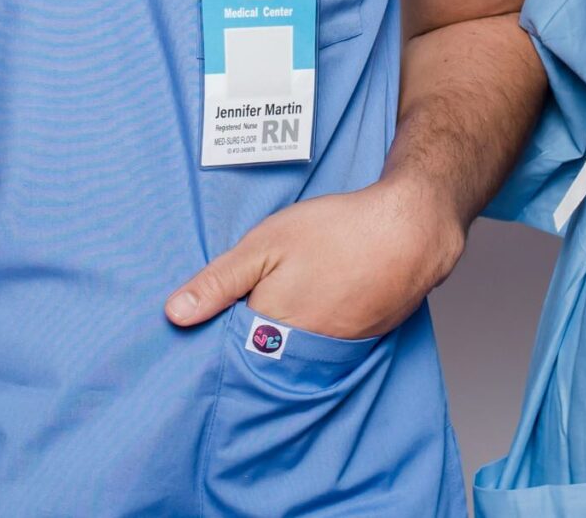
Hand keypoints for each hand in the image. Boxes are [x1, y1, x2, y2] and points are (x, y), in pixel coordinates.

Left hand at [163, 174, 467, 340]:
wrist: (410, 231)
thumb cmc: (336, 231)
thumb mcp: (265, 244)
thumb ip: (219, 282)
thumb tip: (175, 315)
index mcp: (271, 330)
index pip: (228, 347)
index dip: (219, 329)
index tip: (210, 315)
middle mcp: (301, 351)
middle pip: (262, 353)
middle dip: (252, 333)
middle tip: (259, 295)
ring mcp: (334, 351)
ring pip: (294, 350)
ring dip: (286, 332)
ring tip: (296, 293)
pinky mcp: (360, 343)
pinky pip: (326, 346)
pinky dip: (319, 328)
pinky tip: (323, 297)